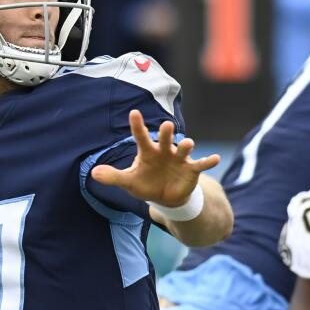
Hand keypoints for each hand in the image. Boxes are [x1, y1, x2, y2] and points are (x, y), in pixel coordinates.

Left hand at [90, 110, 219, 206]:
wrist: (166, 197)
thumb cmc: (145, 184)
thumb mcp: (128, 182)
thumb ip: (113, 176)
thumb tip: (93, 174)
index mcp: (148, 151)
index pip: (140, 136)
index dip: (137, 125)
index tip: (134, 113)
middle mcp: (164, 151)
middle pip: (165, 139)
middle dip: (166, 133)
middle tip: (166, 125)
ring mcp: (179, 159)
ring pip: (183, 149)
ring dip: (186, 146)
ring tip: (187, 143)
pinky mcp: (191, 170)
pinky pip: (201, 165)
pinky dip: (208, 162)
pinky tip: (216, 158)